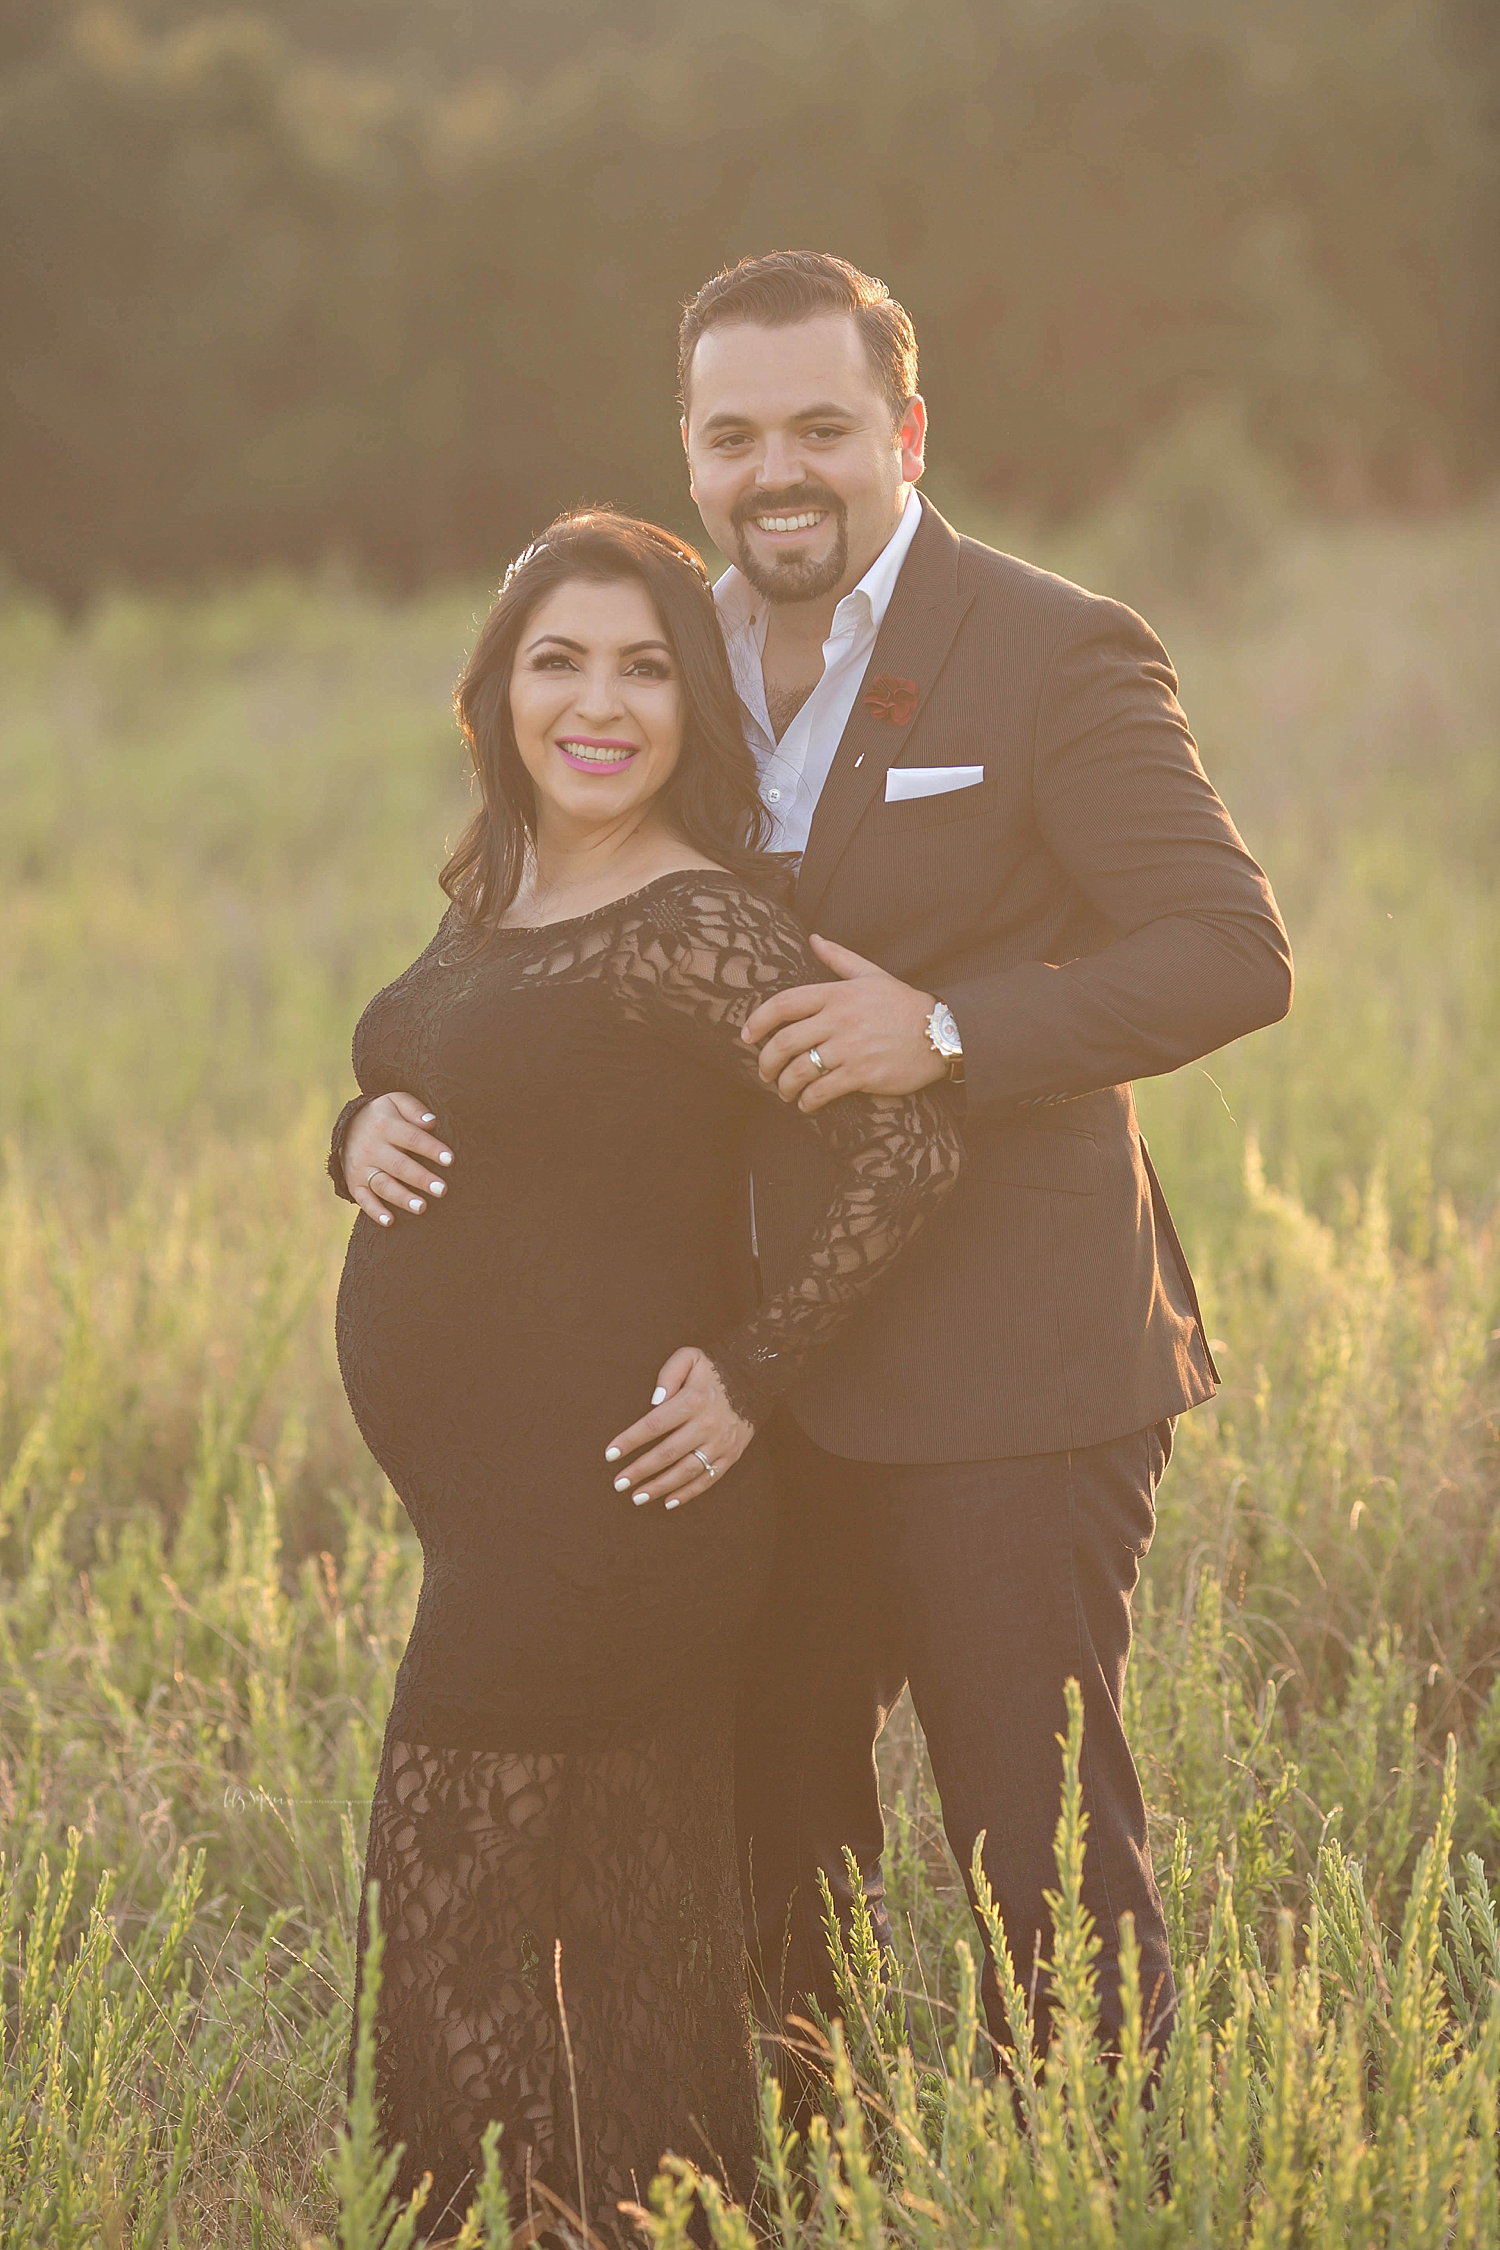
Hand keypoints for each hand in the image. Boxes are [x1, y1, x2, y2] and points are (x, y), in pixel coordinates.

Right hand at [343, 1093, 453, 1224]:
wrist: (347, 1125)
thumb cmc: (384, 1115)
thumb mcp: (396, 1101)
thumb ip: (414, 1109)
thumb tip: (432, 1123)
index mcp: (385, 1125)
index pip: (411, 1138)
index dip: (431, 1149)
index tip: (450, 1160)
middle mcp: (371, 1148)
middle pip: (399, 1165)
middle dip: (421, 1178)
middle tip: (443, 1190)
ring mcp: (361, 1167)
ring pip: (383, 1185)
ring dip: (402, 1197)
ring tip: (422, 1207)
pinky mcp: (354, 1183)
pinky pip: (363, 1199)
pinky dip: (375, 1212)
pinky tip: (390, 1221)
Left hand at [604, 1347, 753, 1510]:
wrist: (756, 1378)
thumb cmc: (716, 1369)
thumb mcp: (691, 1358)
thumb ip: (669, 1374)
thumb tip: (654, 1401)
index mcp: (692, 1401)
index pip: (654, 1425)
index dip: (630, 1440)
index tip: (610, 1454)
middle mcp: (706, 1425)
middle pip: (667, 1453)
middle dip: (640, 1470)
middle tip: (618, 1483)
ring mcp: (720, 1443)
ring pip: (686, 1471)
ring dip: (660, 1486)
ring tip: (637, 1497)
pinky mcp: (731, 1455)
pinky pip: (708, 1478)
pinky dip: (688, 1493)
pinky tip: (668, 1502)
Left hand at [740, 933, 945, 1112]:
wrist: (941, 1032)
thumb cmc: (903, 1004)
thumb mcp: (871, 975)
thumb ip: (838, 958)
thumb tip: (813, 938)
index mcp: (836, 994)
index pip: (783, 1004)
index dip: (757, 1021)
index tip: (746, 1036)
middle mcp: (839, 1020)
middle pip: (784, 1042)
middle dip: (766, 1062)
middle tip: (764, 1073)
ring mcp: (850, 1048)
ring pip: (799, 1070)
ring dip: (784, 1086)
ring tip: (784, 1092)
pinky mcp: (862, 1074)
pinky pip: (822, 1091)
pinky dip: (807, 1101)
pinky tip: (806, 1104)